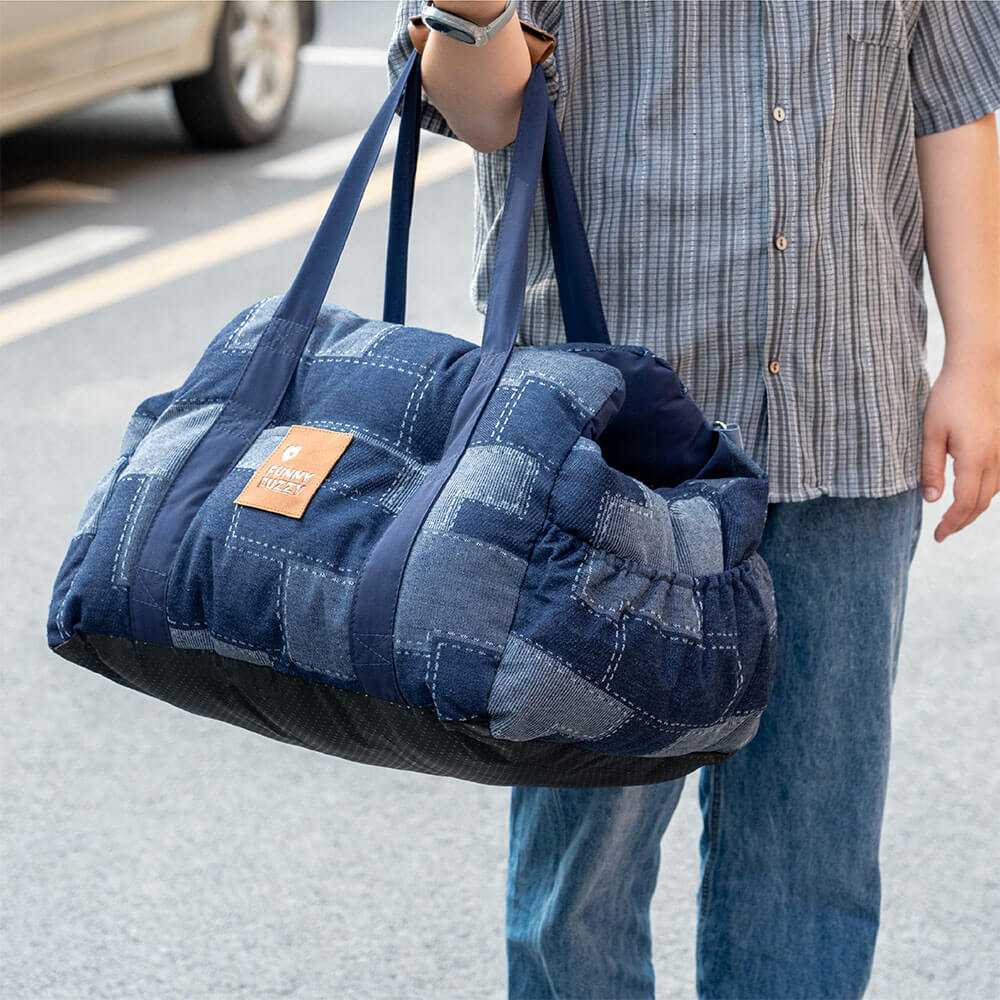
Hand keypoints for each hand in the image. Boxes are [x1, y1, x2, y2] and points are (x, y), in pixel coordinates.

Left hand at [920, 361, 999, 541]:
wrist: (977, 369)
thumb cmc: (949, 398)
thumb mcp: (930, 433)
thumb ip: (930, 468)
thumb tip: (932, 500)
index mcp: (975, 457)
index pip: (965, 503)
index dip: (951, 524)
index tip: (938, 536)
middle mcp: (996, 458)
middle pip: (981, 503)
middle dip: (962, 522)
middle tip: (942, 534)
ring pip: (993, 492)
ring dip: (974, 509)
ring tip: (953, 519)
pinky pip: (999, 478)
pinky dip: (984, 493)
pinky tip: (970, 495)